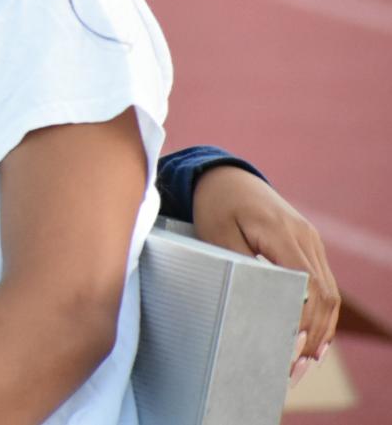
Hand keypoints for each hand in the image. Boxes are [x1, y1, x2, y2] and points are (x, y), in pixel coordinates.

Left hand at [192, 165, 338, 379]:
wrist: (224, 176)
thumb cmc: (215, 205)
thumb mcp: (216, 233)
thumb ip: (238, 265)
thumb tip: (255, 303)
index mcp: (283, 232)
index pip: (306, 285)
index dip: (304, 320)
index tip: (290, 348)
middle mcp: (306, 237)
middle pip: (324, 295)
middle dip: (314, 336)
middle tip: (295, 369)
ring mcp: (311, 241)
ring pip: (330, 294)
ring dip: (321, 331)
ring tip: (304, 364)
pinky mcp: (308, 247)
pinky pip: (323, 285)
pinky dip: (320, 315)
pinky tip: (312, 342)